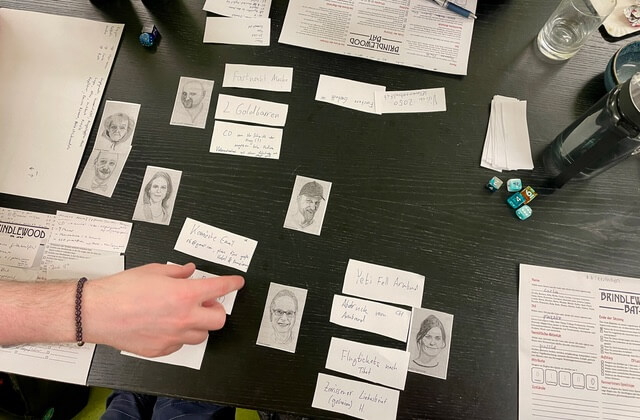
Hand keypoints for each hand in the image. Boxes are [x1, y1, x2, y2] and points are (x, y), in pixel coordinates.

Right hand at [83, 263, 243, 356]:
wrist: (96, 312)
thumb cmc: (121, 290)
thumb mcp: (153, 271)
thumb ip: (177, 272)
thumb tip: (189, 271)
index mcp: (185, 294)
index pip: (220, 288)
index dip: (232, 284)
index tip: (237, 283)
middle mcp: (184, 318)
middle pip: (218, 320)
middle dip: (216, 309)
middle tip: (205, 301)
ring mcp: (173, 337)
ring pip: (202, 335)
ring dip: (199, 324)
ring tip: (184, 314)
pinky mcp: (161, 350)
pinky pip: (180, 344)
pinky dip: (180, 335)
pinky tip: (167, 325)